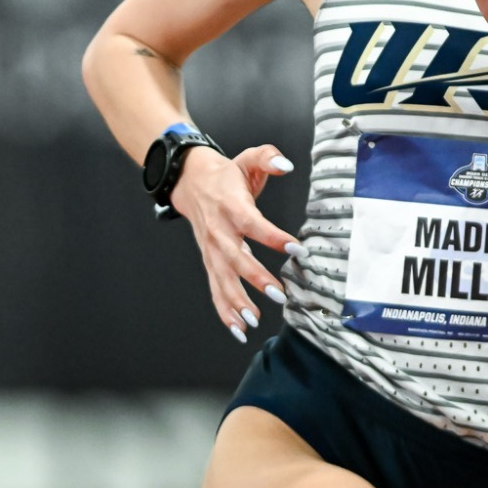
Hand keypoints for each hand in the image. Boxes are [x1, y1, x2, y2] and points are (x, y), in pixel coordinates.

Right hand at [167, 144, 306, 341]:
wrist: (190, 182)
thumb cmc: (226, 175)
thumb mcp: (248, 159)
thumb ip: (268, 157)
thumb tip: (286, 164)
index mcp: (231, 206)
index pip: (253, 224)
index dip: (274, 237)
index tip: (297, 250)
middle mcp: (219, 231)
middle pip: (236, 258)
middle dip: (256, 278)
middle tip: (279, 294)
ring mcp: (212, 250)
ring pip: (222, 280)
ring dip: (237, 302)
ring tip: (254, 321)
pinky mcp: (210, 262)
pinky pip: (215, 290)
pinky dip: (225, 311)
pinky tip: (239, 329)